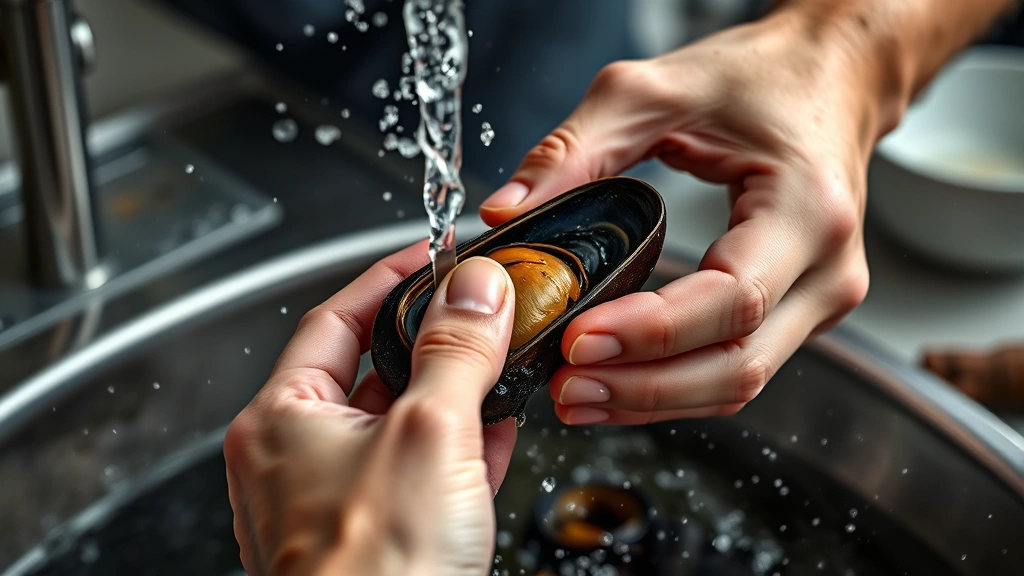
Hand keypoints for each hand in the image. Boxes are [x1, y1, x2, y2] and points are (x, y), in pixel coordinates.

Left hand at [224, 248, 517, 575]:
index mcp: (282, 419)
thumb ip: (454, 351)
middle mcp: (301, 456)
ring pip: (405, 420)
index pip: (337, 317)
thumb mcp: (426, 434)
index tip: (436, 254)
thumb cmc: (372, 572)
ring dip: (457, 389)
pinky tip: (501, 428)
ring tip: (503, 359)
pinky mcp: (381, 532)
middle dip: (435, 336)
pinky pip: (423, 469)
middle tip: (482, 307)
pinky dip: (464, 444)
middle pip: (374, 367)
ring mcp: (340, 498)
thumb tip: (476, 288)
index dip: (390, 277)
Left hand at [480, 12, 877, 424]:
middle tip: (564, 385)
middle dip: (643, 386)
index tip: (578, 338)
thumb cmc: (760, 78)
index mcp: (808, 208)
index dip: (650, 331)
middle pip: (737, 363)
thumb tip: (506, 213)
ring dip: (653, 399)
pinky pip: (736, 368)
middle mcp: (827, 268)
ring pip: (738, 382)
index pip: (732, 299)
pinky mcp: (800, 312)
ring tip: (576, 394)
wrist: (832, 76)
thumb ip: (572, 149)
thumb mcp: (655, 90)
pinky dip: (675, 387)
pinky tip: (617, 383)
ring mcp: (820, 298)